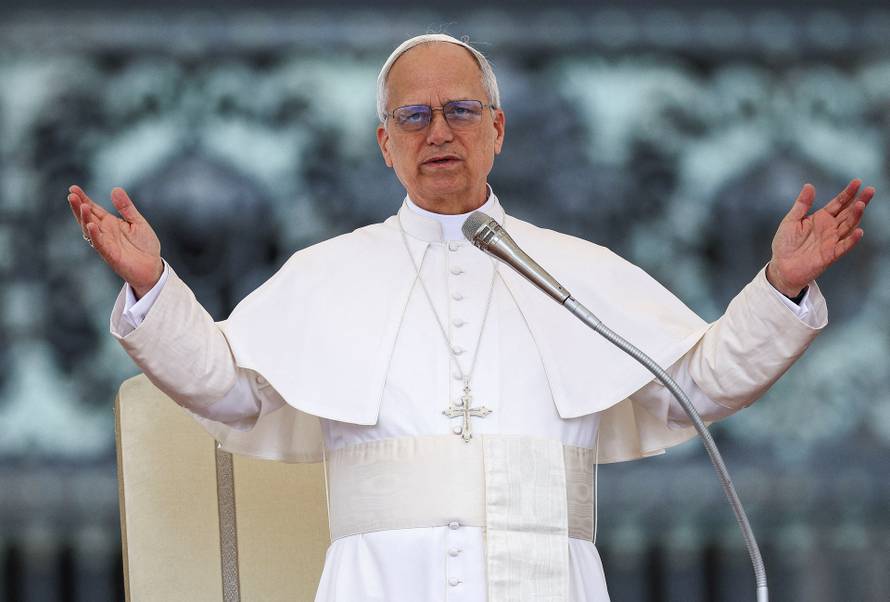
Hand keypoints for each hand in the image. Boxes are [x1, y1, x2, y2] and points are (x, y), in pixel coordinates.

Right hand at [67, 185, 163, 297]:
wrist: (152, 267)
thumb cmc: (144, 246)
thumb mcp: (137, 222)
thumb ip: (126, 207)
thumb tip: (115, 189)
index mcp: (110, 223)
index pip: (93, 209)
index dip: (83, 199)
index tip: (73, 188)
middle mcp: (104, 232)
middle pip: (87, 217)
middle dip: (78, 207)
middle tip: (71, 194)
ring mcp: (106, 243)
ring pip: (90, 230)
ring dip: (85, 219)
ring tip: (82, 206)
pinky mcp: (110, 255)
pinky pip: (100, 244)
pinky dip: (95, 235)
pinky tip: (91, 226)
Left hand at [767, 179, 873, 296]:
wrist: (782, 267)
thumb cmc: (785, 244)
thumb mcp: (790, 220)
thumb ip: (802, 204)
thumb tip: (809, 185)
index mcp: (820, 218)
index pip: (838, 203)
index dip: (847, 193)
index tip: (857, 182)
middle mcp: (829, 228)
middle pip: (848, 212)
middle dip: (859, 201)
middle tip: (870, 190)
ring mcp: (832, 241)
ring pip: (848, 226)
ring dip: (856, 216)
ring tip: (861, 205)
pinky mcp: (830, 254)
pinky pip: (844, 246)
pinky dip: (852, 240)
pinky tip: (859, 231)